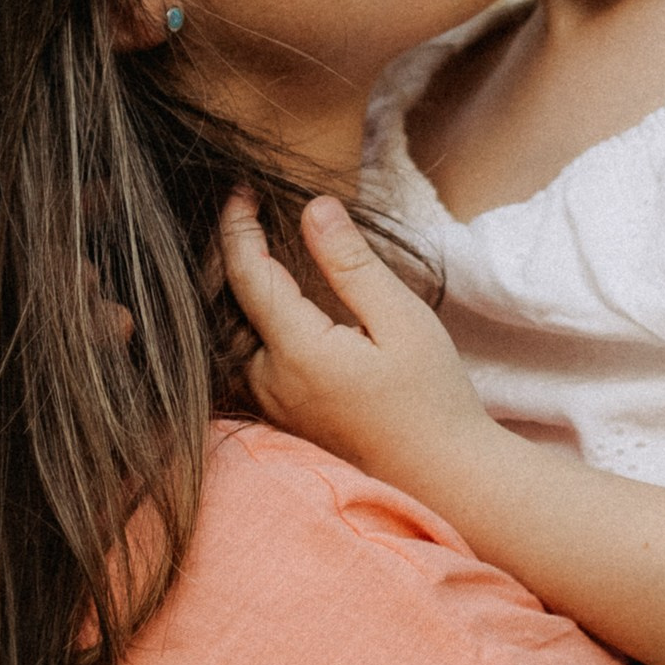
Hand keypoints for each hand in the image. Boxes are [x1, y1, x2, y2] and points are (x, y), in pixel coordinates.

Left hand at [218, 189, 501, 507]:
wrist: (439, 476)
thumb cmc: (431, 399)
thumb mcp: (401, 320)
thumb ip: (351, 264)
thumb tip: (313, 207)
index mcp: (297, 351)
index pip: (246, 273)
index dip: (237, 226)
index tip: (240, 188)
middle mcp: (269, 380)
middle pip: (224, 303)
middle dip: (225, 251)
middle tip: (242, 207)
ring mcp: (269, 402)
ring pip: (230, 332)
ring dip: (231, 287)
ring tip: (247, 243)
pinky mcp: (277, 416)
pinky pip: (243, 357)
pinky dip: (245, 319)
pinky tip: (263, 297)